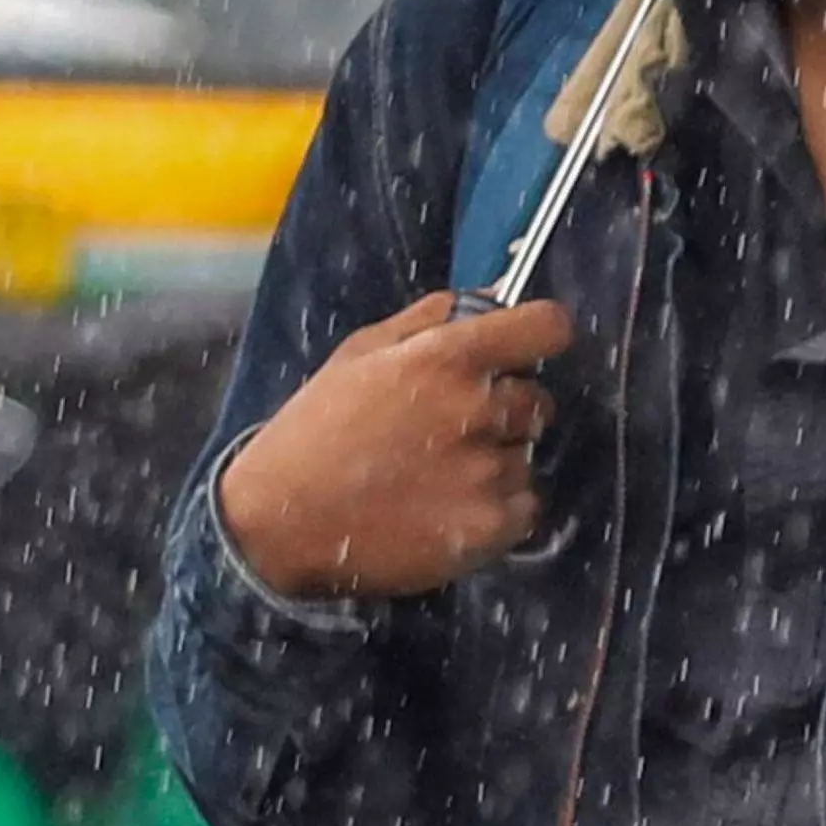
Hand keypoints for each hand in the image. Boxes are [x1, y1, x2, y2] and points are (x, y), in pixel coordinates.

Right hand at [216, 293, 576, 601]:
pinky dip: (498, 508)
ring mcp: (488, 471)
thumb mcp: (359, 355)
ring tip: (436, 476)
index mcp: (446, 358)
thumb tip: (487, 298)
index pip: (547, 326)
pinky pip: (525, 505)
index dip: (540, 334)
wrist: (278, 526)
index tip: (524, 349)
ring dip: (495, 462)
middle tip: (451, 430)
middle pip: (538, 399)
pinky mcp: (491, 525)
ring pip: (526, 456)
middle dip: (505, 410)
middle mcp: (477, 410)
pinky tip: (447, 509)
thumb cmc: (315, 433)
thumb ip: (428, 320)